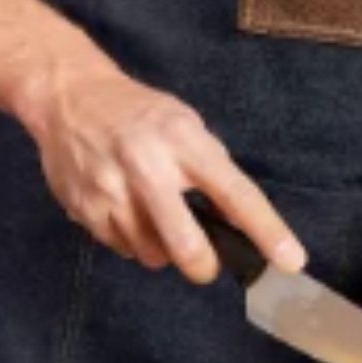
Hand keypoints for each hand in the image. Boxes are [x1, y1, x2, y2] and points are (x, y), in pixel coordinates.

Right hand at [17, 44, 304, 284]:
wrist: (69, 97)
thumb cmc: (139, 112)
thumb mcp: (184, 123)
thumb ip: (209, 168)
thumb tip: (238, 220)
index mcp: (183, 140)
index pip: (235, 193)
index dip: (266, 230)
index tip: (292, 260)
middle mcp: (148, 167)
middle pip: (188, 244)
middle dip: (204, 265)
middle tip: (207, 262)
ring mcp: (112, 192)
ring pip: (153, 255)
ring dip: (163, 249)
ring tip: (154, 214)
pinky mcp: (85, 211)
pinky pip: (123, 249)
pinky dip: (133, 240)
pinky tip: (126, 209)